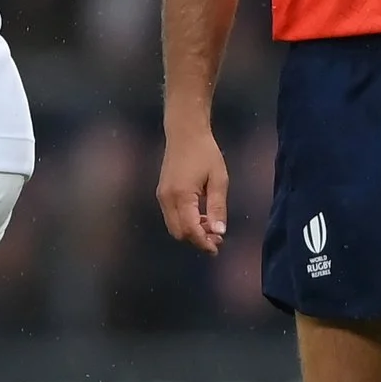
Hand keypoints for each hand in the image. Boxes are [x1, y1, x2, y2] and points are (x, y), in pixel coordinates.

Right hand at [156, 122, 230, 254]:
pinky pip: (171, 217)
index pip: (190, 229)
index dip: (203, 242)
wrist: (185, 133)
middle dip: (196, 239)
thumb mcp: (218, 179)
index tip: (217, 248)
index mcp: (182, 195)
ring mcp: (162, 196)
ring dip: (190, 231)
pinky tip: (199, 215)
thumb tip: (219, 231)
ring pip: (174, 226)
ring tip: (210, 226)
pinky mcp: (162, 193)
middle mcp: (167, 199)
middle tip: (216, 237)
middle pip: (178, 232)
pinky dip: (185, 222)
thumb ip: (218, 207)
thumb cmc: (205, 153)